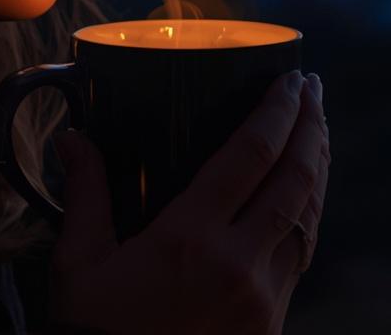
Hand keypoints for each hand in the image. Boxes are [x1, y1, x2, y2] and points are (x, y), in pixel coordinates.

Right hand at [46, 70, 330, 334]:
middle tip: (313, 90)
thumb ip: (85, 195)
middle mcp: (238, 265)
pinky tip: (301, 198)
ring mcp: (262, 299)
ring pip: (309, 219)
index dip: (279, 111)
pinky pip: (300, 257)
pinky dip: (306, 217)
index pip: (252, 155)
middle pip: (296, 180)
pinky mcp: (271, 325)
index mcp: (189, 239)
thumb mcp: (80, 264)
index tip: (292, 80)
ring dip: (317, 170)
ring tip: (316, 133)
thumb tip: (72, 139)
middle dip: (311, 128)